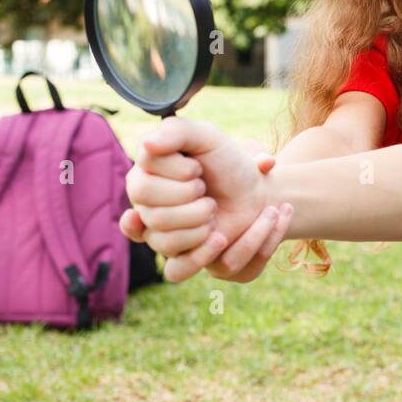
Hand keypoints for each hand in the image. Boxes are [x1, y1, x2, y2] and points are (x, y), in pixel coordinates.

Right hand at [121, 117, 279, 281]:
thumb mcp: (207, 136)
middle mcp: (146, 209)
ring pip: (164, 243)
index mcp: (144, 178)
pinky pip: (175, 271)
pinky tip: (218, 237)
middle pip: (153, 217)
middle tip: (208, 192)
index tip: (198, 169)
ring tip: (216, 211)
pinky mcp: (182, 259)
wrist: (259, 192)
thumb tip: (147, 144)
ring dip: (201, 224)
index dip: (177, 177)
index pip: (141, 187)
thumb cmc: (229, 162)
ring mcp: (161, 236)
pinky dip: (200, 255)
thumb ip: (176, 131)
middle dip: (191, 202)